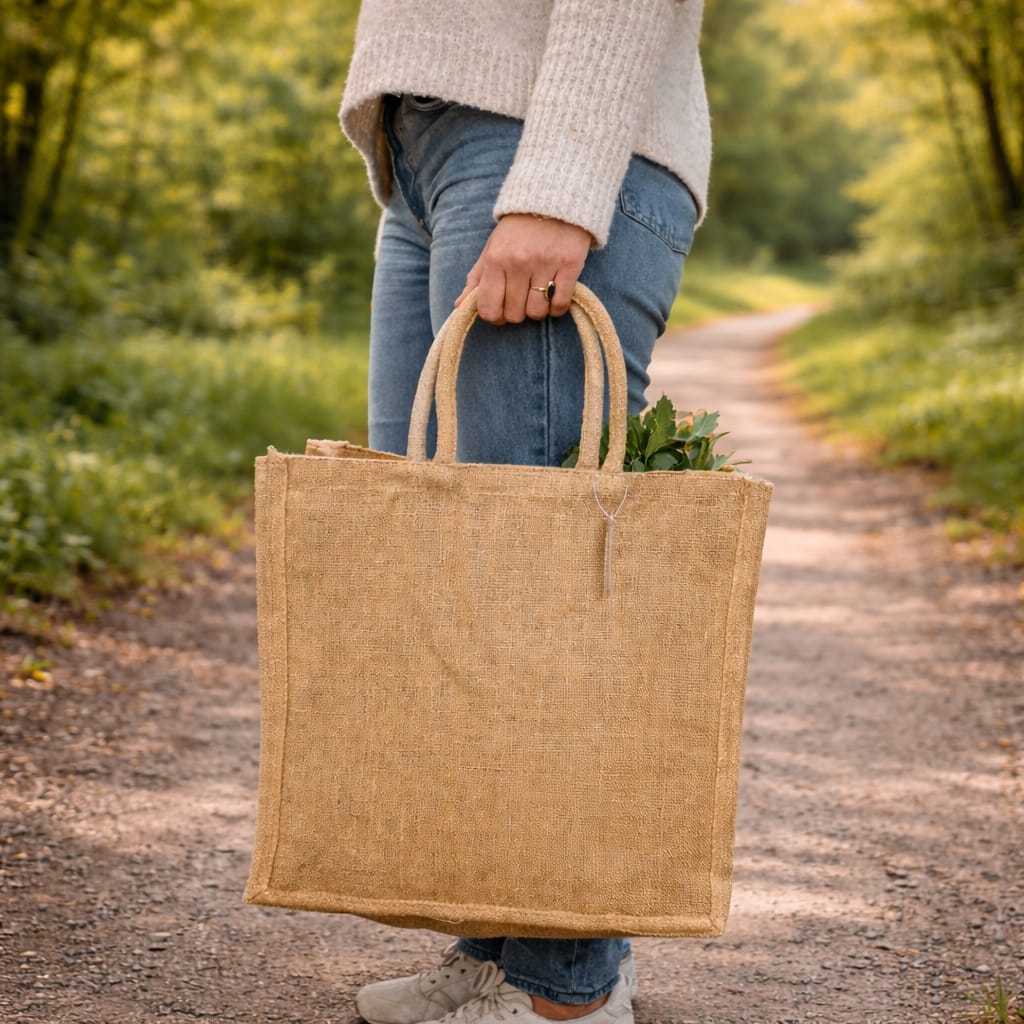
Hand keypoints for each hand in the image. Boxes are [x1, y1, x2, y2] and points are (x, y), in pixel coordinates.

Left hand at [455, 214, 591, 324]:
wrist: (552, 199)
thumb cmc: (517, 231)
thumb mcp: (491, 249)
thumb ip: (476, 279)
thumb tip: (459, 306)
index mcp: (495, 259)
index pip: (489, 308)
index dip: (495, 317)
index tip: (502, 311)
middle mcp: (518, 262)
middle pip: (514, 314)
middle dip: (517, 312)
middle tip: (522, 298)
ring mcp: (545, 263)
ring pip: (537, 312)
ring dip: (538, 310)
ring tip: (539, 295)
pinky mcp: (570, 263)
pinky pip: (560, 304)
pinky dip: (557, 308)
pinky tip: (555, 296)